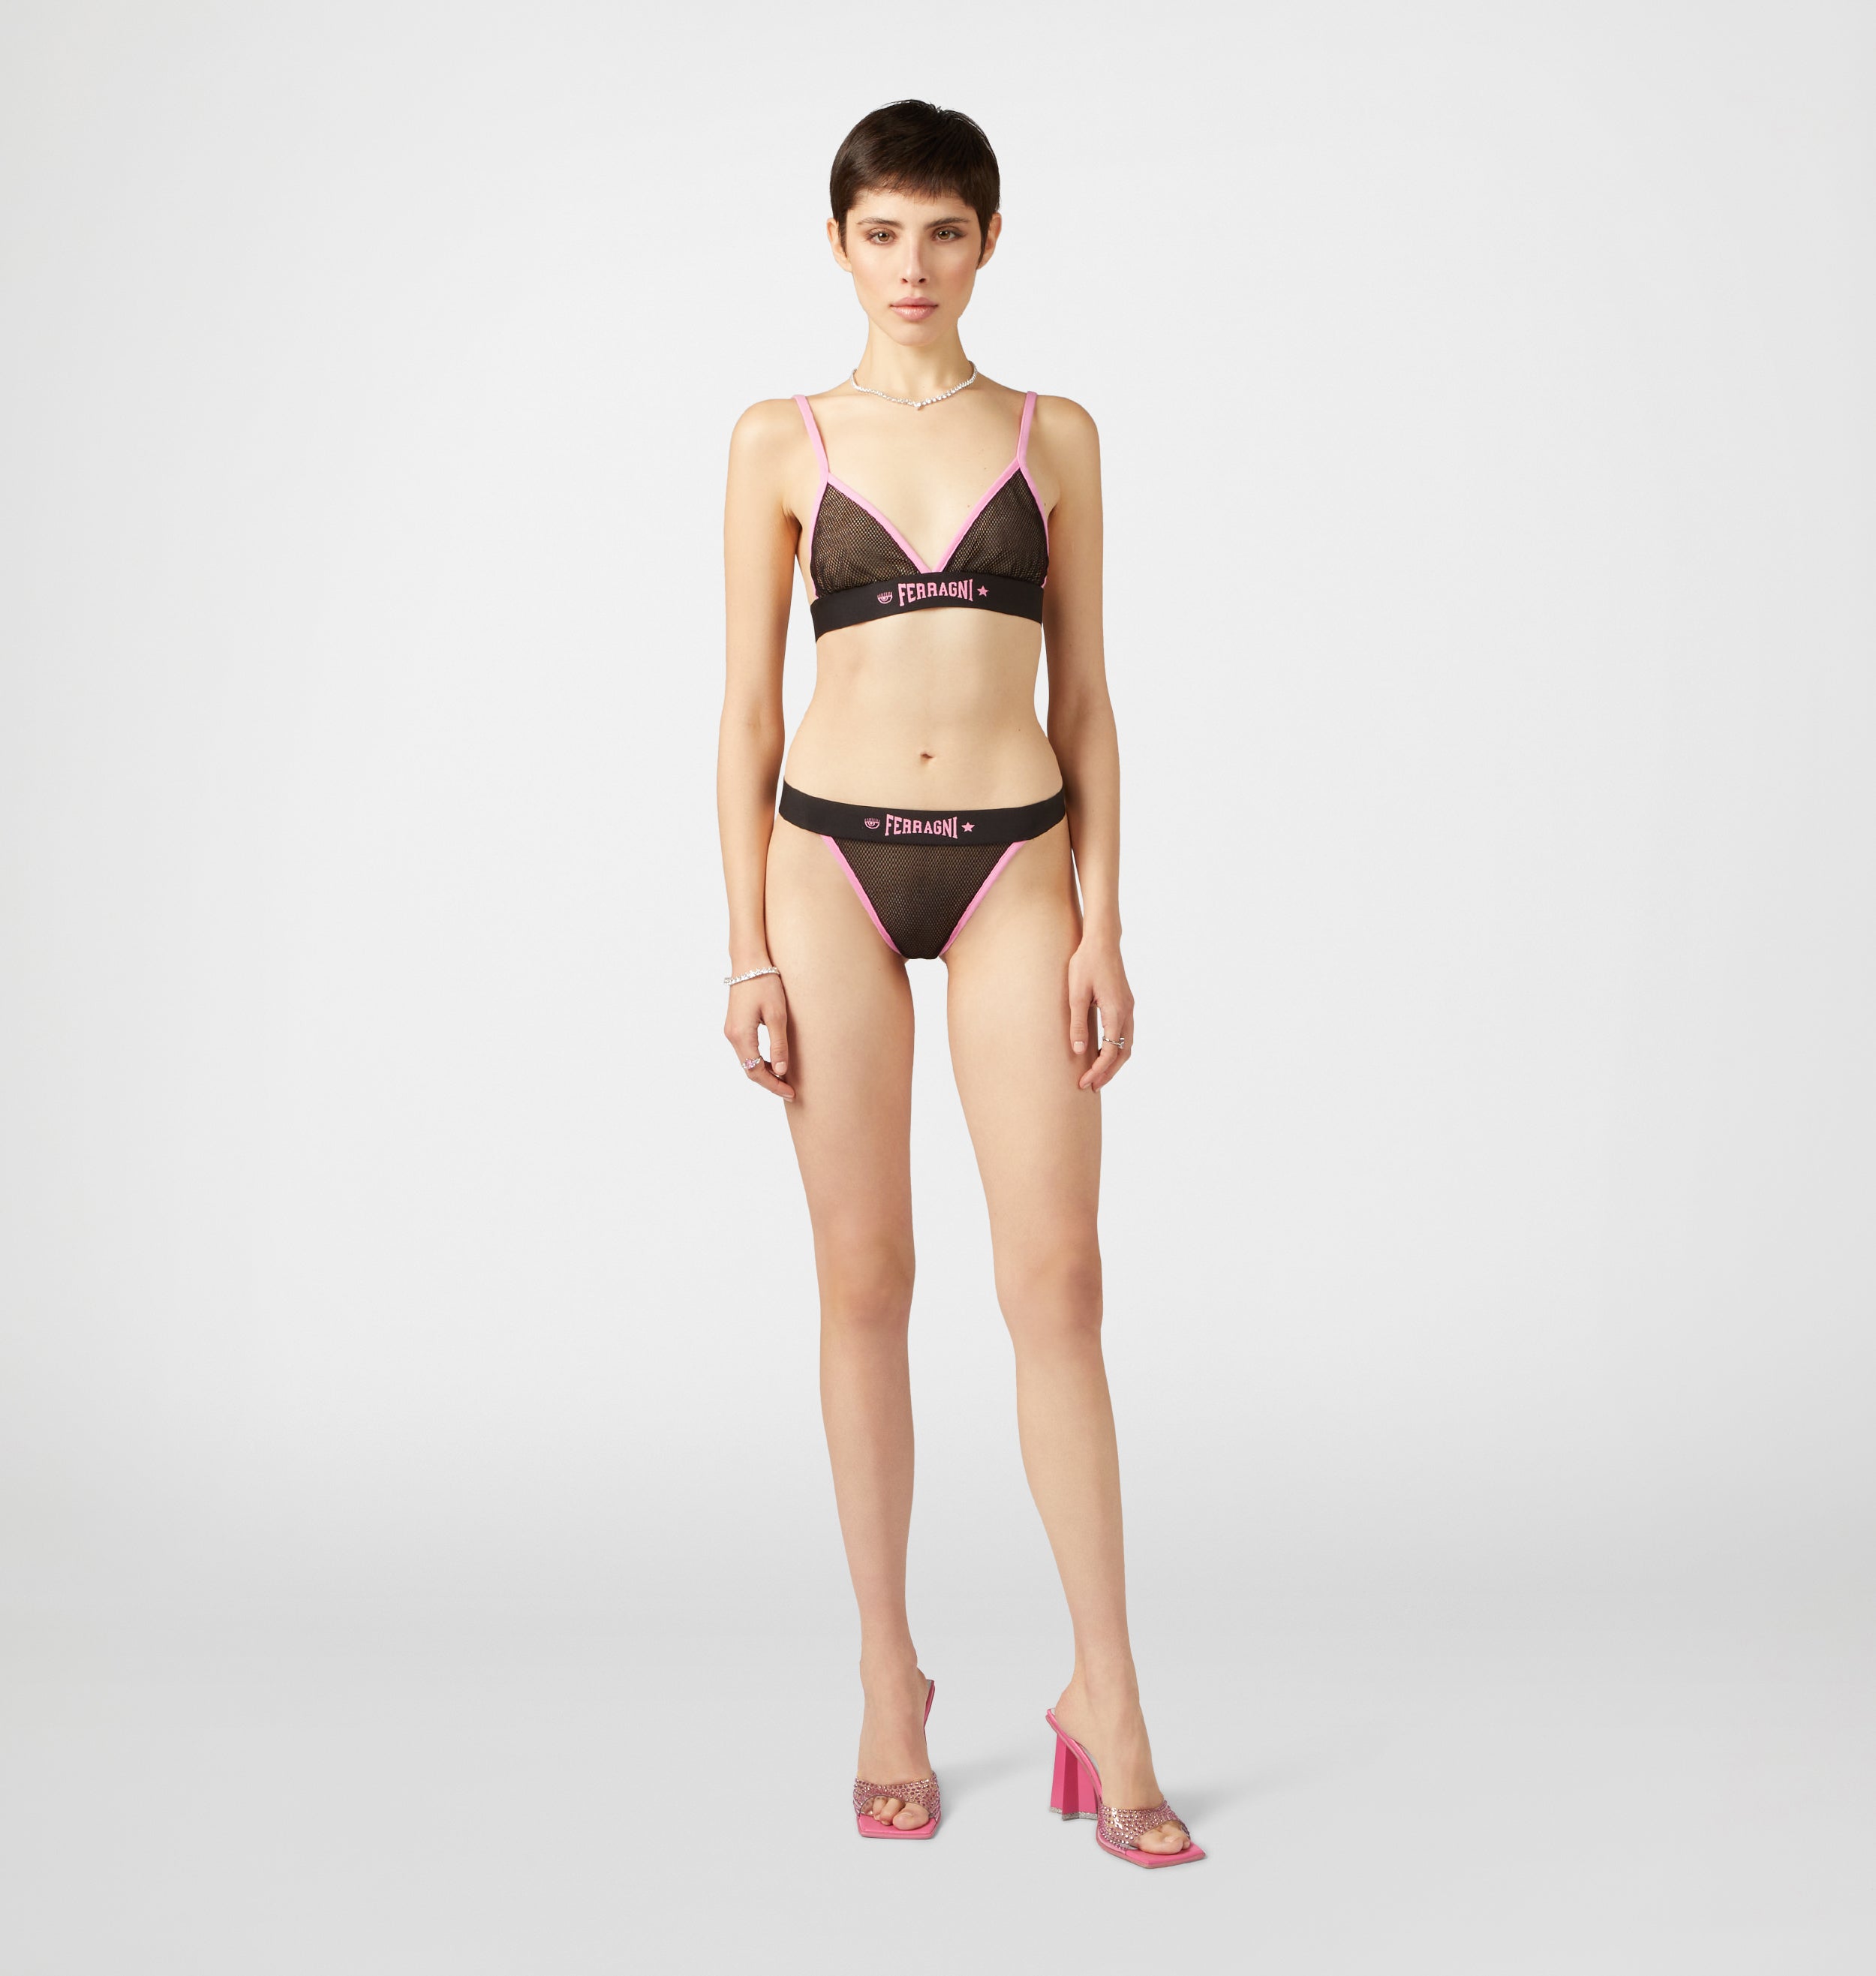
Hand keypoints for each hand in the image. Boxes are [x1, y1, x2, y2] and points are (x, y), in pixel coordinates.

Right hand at [724, 971, 794, 1101]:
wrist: (748, 961)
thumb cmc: (764, 984)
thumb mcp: (777, 1015)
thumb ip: (779, 1044)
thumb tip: (781, 1071)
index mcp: (741, 1036)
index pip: (756, 1071)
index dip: (774, 1085)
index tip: (791, 1093)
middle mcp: (732, 1036)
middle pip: (749, 1069)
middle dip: (769, 1082)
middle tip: (790, 1090)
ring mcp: (731, 1031)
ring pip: (747, 1061)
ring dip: (765, 1071)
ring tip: (785, 1078)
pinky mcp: (735, 1025)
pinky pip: (746, 1051)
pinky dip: (759, 1060)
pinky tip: (774, 1060)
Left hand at [1068, 937, 1132, 1090]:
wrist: (1102, 940)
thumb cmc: (1086, 963)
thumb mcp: (1076, 994)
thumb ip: (1078, 1023)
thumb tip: (1079, 1051)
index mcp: (1116, 1011)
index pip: (1110, 1051)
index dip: (1098, 1070)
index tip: (1084, 1082)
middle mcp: (1127, 1011)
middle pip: (1123, 1052)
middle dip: (1108, 1072)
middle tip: (1092, 1087)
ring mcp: (1128, 1007)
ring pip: (1127, 1044)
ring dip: (1114, 1062)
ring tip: (1098, 1075)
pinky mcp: (1125, 1002)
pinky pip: (1125, 1032)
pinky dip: (1117, 1048)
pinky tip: (1103, 1052)